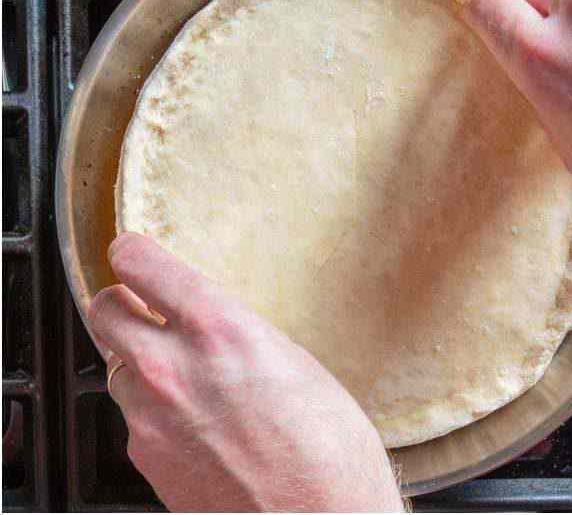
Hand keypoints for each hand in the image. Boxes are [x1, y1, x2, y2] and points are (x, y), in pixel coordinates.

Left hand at [87, 233, 401, 512]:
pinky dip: (153, 410)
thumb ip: (240, 336)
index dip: (133, 253)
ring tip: (186, 374)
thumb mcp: (297, 363)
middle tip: (146, 305)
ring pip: (116, 366)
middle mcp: (172, 369)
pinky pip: (132, 417)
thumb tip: (216, 328)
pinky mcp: (144, 459)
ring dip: (139, 361)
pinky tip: (196, 421)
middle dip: (121, 303)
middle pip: (103, 310)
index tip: (135, 251)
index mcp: (219, 330)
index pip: (140, 265)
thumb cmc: (330, 450)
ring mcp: (149, 419)